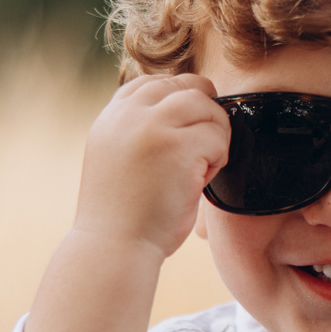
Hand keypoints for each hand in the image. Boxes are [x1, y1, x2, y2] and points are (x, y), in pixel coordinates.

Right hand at [73, 74, 229, 258]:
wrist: (113, 249)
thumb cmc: (123, 215)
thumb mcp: (118, 158)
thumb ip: (139, 130)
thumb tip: (184, 110)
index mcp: (111, 117)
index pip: (153, 82)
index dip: (179, 101)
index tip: (186, 131)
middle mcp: (128, 114)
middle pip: (185, 85)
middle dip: (204, 113)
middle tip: (205, 147)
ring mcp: (152, 127)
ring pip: (205, 105)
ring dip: (215, 133)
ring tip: (204, 165)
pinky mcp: (177, 147)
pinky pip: (217, 136)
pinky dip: (219, 159)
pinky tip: (201, 182)